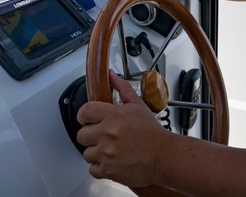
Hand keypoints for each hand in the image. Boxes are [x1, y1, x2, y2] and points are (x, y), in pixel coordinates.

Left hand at [77, 70, 171, 186]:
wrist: (164, 156)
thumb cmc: (152, 133)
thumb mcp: (138, 105)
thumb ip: (122, 88)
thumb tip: (111, 75)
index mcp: (114, 115)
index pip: (84, 112)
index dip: (85, 116)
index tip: (89, 120)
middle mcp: (108, 133)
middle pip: (81, 135)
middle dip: (90, 135)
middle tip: (103, 136)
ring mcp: (107, 153)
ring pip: (86, 153)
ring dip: (96, 152)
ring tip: (110, 149)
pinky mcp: (109, 170)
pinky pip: (92, 169)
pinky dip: (100, 167)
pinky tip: (112, 161)